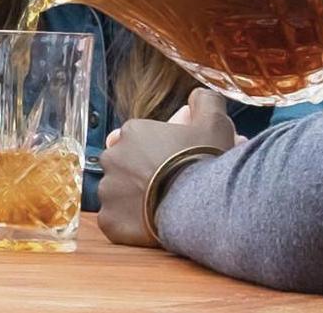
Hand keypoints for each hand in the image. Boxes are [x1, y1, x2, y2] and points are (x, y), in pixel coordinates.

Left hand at [97, 89, 235, 246]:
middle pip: (122, 163)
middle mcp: (113, 158)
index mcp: (132, 132)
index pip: (135, 137)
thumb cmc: (202, 162)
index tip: (168, 159)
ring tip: (159, 206)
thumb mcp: (214, 121)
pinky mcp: (110, 221)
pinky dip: (129, 224)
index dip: (152, 149)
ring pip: (117, 193)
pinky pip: (116, 221)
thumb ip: (204, 101)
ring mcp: (108, 191)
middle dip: (138, 171)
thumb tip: (196, 96)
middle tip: (164, 183)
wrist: (196, 206)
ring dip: (132, 198)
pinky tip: (149, 224)